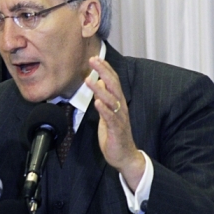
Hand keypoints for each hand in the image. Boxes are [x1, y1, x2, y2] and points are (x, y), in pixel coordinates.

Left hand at [86, 56, 144, 191]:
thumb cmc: (115, 134)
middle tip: (93, 60)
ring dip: (100, 89)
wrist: (124, 155)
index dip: (105, 69)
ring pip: (111, 100)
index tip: (95, 58)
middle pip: (113, 85)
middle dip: (103, 71)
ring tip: (89, 80)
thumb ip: (105, 97)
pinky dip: (104, 109)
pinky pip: (111, 118)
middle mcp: (121, 107)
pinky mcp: (117, 130)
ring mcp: (120, 118)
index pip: (113, 81)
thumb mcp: (108, 112)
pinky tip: (97, 102)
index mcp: (118, 102)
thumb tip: (100, 81)